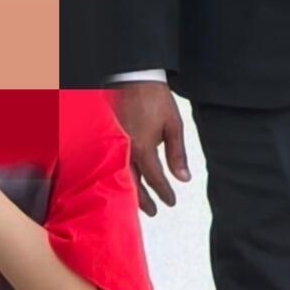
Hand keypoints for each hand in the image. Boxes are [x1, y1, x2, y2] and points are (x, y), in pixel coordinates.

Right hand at [112, 81, 191, 215]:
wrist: (132, 78)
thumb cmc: (154, 99)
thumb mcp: (173, 125)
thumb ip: (177, 154)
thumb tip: (183, 178)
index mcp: (143, 148)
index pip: (155, 179)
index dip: (164, 193)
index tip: (171, 202)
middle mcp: (125, 151)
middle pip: (133, 184)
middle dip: (144, 201)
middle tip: (153, 211)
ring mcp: (113, 145)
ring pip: (120, 176)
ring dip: (129, 191)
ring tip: (137, 202)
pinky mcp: (106, 139)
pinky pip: (110, 164)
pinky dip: (118, 176)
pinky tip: (122, 181)